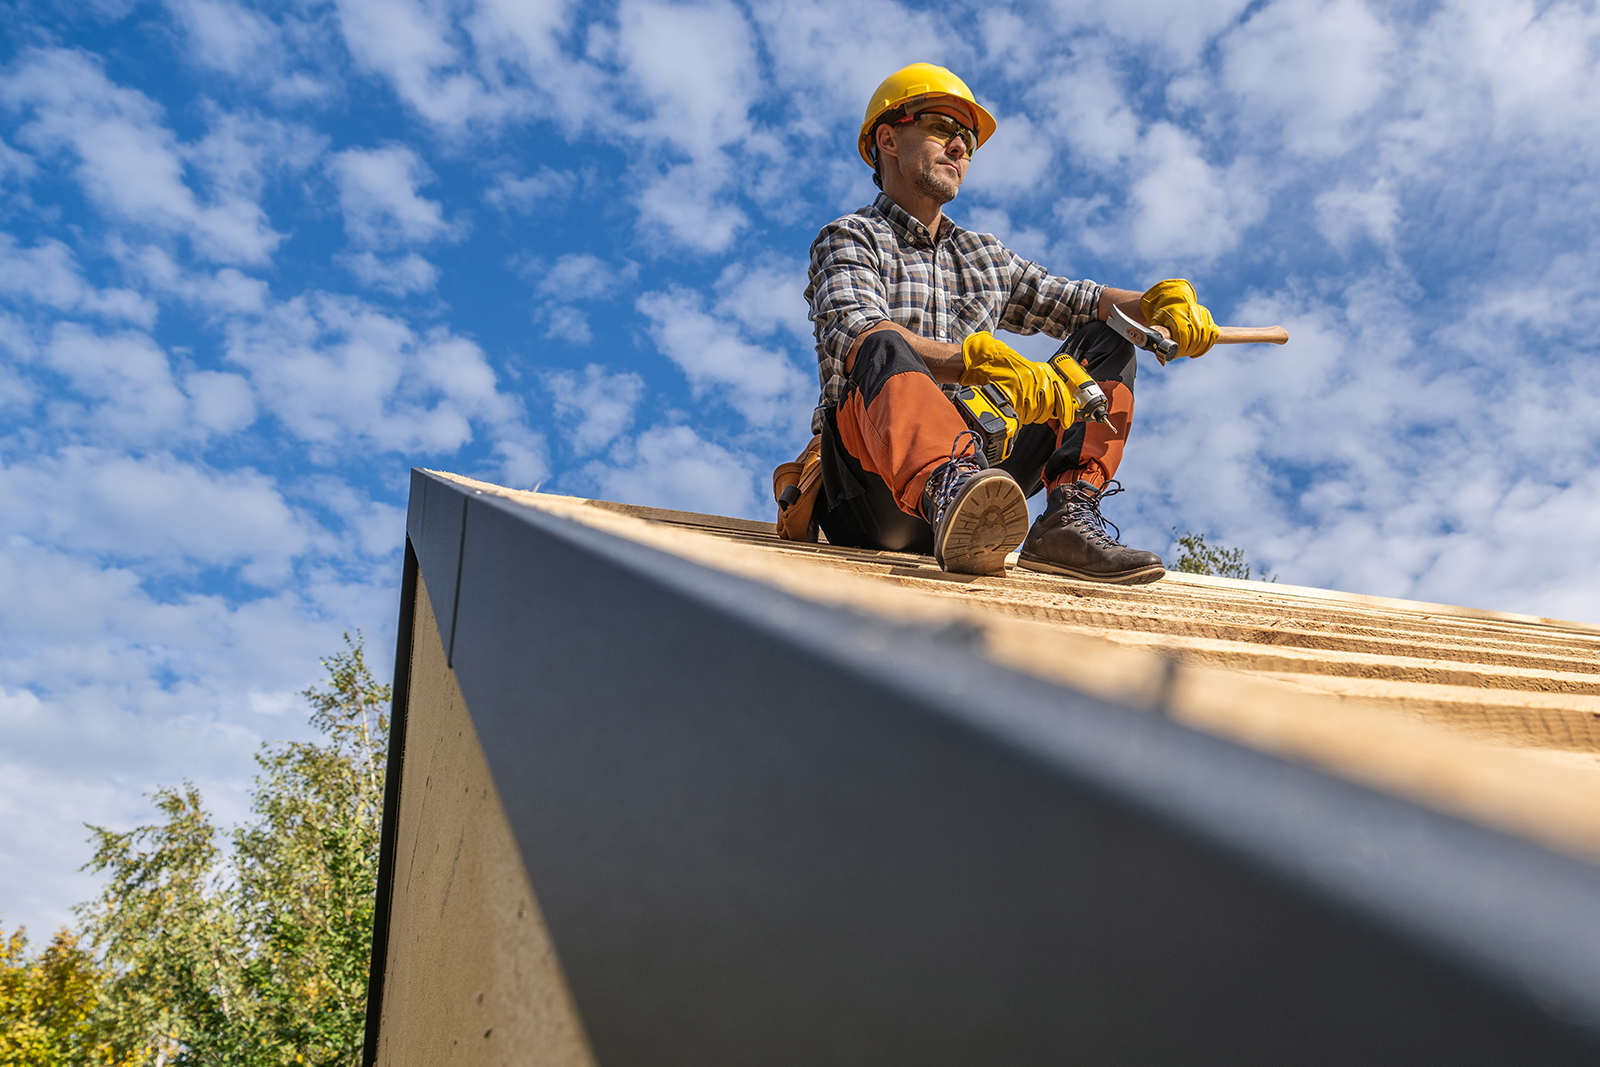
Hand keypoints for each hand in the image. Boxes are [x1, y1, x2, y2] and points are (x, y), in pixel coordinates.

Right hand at [959, 332, 1076, 424]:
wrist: (988, 359)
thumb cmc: (1010, 368)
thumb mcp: (1034, 373)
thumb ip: (1048, 388)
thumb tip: (1058, 411)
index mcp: (1046, 372)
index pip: (1063, 395)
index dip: (1067, 412)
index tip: (1066, 422)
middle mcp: (1038, 378)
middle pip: (1047, 409)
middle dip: (1040, 415)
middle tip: (1031, 411)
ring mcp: (1024, 385)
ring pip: (1033, 414)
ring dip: (1027, 416)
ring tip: (1019, 407)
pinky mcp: (1011, 393)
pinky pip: (1019, 414)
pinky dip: (1016, 415)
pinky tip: (1013, 409)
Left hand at [1139, 279, 1217, 359]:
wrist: (1174, 299)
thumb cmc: (1163, 314)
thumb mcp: (1155, 325)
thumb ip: (1157, 341)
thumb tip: (1163, 361)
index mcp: (1177, 315)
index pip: (1183, 337)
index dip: (1180, 349)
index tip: (1174, 354)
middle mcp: (1191, 314)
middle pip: (1194, 340)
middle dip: (1187, 351)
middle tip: (1180, 354)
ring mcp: (1202, 315)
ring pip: (1205, 339)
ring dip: (1197, 349)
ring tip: (1188, 352)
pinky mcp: (1208, 317)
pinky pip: (1213, 334)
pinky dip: (1207, 345)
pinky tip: (1198, 350)